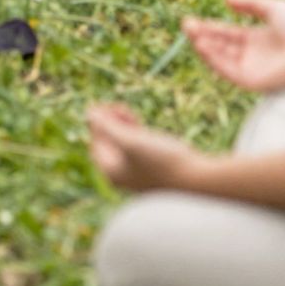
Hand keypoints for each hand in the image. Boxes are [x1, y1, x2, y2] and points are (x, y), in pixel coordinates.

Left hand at [86, 104, 203, 193]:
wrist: (195, 179)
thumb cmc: (161, 160)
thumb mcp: (131, 141)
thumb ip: (108, 127)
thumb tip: (89, 113)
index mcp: (111, 172)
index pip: (96, 142)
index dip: (98, 122)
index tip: (107, 106)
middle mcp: (121, 176)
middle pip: (107, 143)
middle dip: (111, 123)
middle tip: (120, 107)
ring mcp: (136, 173)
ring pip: (122, 145)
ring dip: (123, 126)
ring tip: (129, 113)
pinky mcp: (151, 169)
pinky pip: (135, 149)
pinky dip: (135, 135)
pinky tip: (140, 124)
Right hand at [184, 0, 284, 93]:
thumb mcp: (272, 7)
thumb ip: (249, 3)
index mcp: (257, 39)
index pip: (227, 34)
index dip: (210, 27)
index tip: (193, 20)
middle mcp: (252, 56)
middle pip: (221, 46)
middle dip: (203, 36)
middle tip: (186, 24)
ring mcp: (252, 69)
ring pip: (222, 60)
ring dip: (205, 48)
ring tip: (192, 33)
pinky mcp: (254, 82)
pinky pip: (229, 72)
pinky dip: (215, 61)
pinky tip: (205, 47)